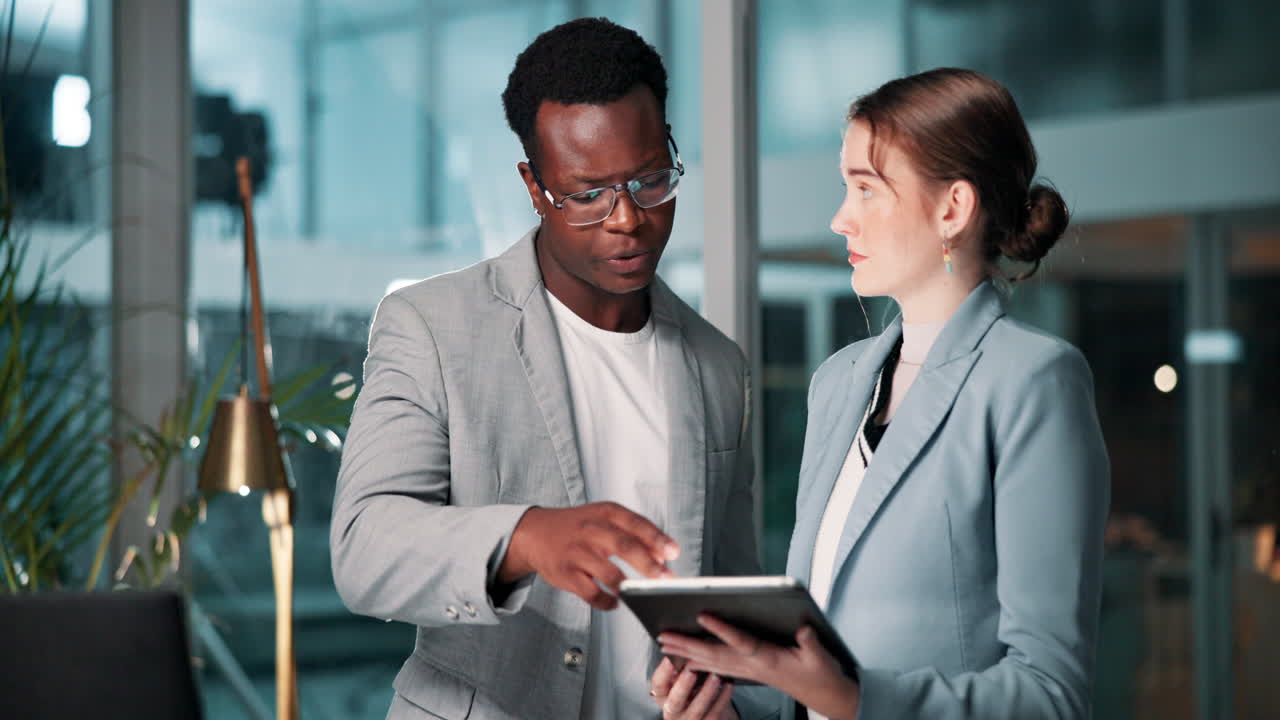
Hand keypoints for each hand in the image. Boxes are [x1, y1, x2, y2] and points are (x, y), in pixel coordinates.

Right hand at [499, 502, 678, 609]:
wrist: (535, 533)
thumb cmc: (578, 527)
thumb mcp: (604, 518)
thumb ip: (633, 534)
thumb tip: (663, 557)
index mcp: (605, 513)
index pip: (636, 523)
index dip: (656, 538)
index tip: (673, 552)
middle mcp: (591, 531)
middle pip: (624, 547)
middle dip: (648, 565)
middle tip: (666, 578)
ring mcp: (577, 553)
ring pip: (609, 573)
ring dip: (629, 587)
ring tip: (641, 595)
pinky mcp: (566, 574)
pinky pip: (591, 593)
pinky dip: (607, 601)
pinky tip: (615, 602)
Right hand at [650, 657, 736, 718]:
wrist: (704, 710)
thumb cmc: (689, 686)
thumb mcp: (679, 678)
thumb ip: (678, 666)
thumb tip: (681, 640)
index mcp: (662, 695)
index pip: (658, 685)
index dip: (663, 673)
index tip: (669, 658)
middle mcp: (672, 710)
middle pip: (675, 701)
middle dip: (683, 687)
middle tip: (691, 671)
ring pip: (697, 709)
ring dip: (706, 692)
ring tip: (716, 676)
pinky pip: (715, 713)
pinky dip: (723, 699)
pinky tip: (729, 685)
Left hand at [660, 615, 859, 718]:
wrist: (822, 694)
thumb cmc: (820, 674)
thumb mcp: (821, 658)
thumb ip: (811, 643)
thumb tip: (803, 629)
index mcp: (768, 659)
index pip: (740, 642)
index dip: (721, 629)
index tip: (702, 615)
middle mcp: (752, 666)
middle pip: (714, 654)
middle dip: (687, 644)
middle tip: (663, 634)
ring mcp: (748, 671)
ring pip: (711, 661)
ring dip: (686, 652)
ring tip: (664, 643)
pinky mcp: (747, 671)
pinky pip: (716, 666)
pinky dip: (698, 661)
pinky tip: (684, 658)